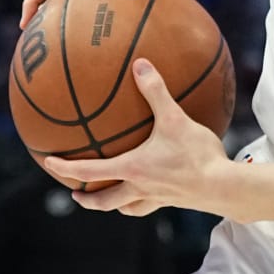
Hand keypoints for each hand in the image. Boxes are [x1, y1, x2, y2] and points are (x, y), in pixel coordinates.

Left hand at [44, 60, 232, 218]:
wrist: (225, 188)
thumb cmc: (197, 156)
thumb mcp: (175, 119)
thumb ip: (156, 91)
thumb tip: (140, 64)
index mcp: (132, 169)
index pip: (90, 170)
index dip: (66, 167)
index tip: (49, 162)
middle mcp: (140, 188)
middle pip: (105, 202)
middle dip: (88, 200)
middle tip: (75, 194)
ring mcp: (158, 198)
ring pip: (128, 208)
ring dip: (115, 205)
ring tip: (111, 198)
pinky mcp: (176, 201)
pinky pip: (153, 204)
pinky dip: (145, 200)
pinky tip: (154, 188)